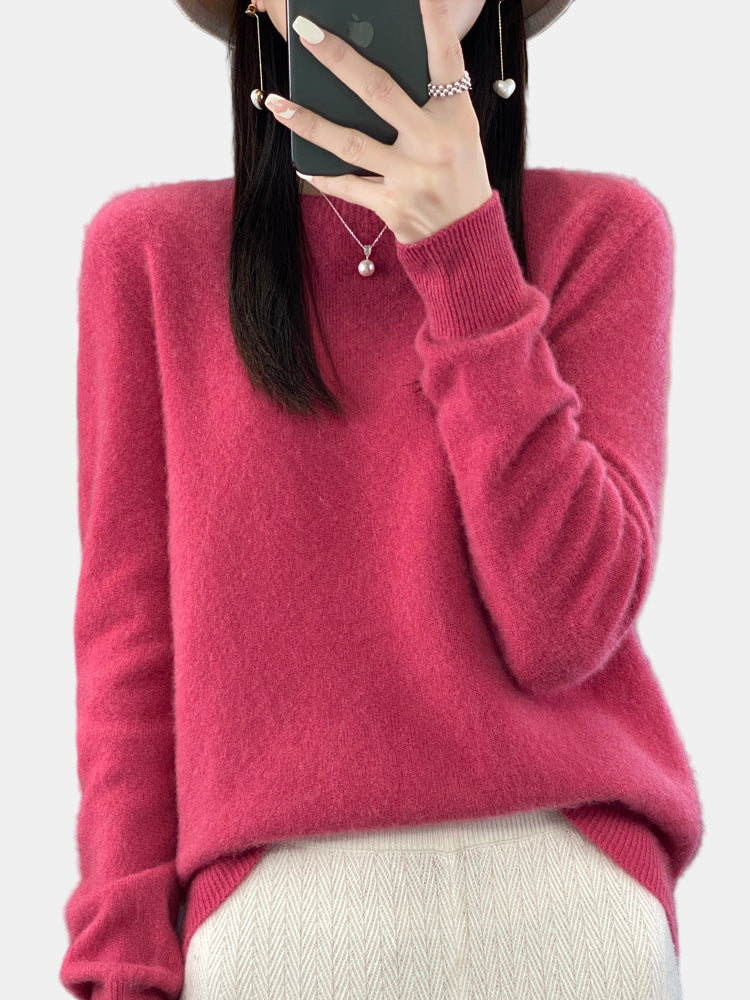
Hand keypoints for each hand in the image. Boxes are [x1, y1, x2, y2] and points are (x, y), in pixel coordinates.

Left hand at [263, 0, 493, 244]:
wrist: (465, 240)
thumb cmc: (457, 176)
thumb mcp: (459, 134)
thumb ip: (427, 103)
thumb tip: (367, 73)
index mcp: (456, 117)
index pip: (446, 60)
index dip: (435, 22)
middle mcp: (434, 143)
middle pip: (380, 92)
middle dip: (340, 59)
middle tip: (306, 32)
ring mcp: (411, 176)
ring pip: (350, 141)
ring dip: (309, 121)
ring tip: (278, 102)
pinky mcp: (392, 206)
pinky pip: (348, 184)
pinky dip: (322, 174)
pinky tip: (300, 162)